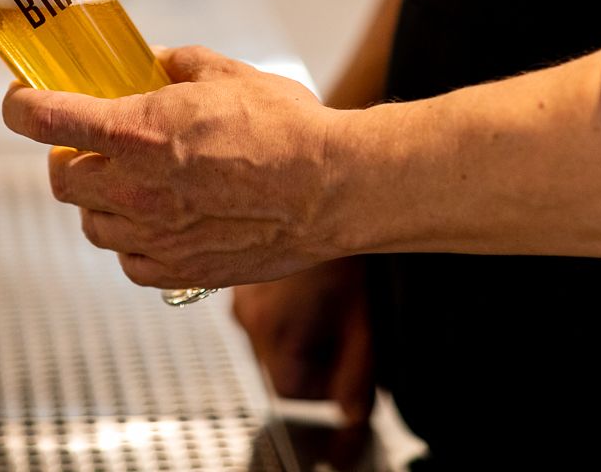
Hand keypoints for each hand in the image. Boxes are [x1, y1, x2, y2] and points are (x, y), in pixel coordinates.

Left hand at [1, 46, 350, 289]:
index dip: (22, 106)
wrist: (332, 189)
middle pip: (61, 179)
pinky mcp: (180, 272)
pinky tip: (160, 220)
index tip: (22, 99)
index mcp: (138, 133)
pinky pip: (129, 260)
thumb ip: (174, 66)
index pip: (46, 121)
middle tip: (91, 143)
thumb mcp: (225, 73)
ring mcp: (155, 237)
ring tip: (132, 182)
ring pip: (91, 224)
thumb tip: (149, 63)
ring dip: (99, 201)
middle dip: (68, 157)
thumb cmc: (287, 130)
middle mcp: (135, 190)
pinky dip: (133, 240)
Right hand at [232, 258, 374, 426]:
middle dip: (313, 360)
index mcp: (272, 331)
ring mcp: (238, 294)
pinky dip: (285, 310)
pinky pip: (261, 311)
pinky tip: (311, 284)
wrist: (317, 187)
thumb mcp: (361, 316)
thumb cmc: (342, 245)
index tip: (350, 366)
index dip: (326, 387)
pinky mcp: (238, 276)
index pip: (291, 391)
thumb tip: (353, 414)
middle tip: (346, 331)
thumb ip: (357, 373)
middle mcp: (246, 316)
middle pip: (278, 366)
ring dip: (299, 334)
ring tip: (331, 301)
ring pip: (269, 339)